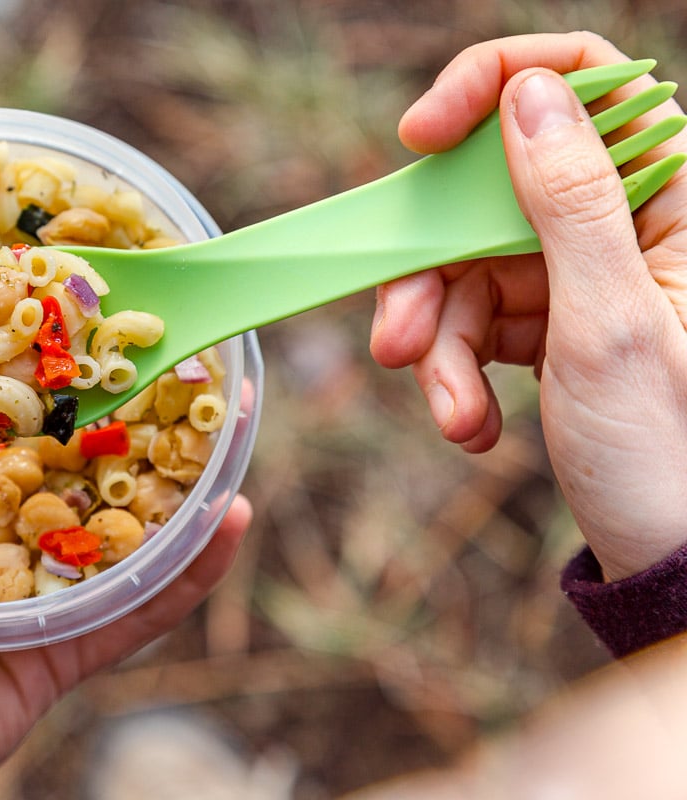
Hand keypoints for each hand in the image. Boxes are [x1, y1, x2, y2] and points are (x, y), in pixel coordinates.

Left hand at [0, 358, 250, 799]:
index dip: (12, 347)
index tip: (47, 282)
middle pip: (58, 452)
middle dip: (111, 397)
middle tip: (154, 333)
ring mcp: (25, 588)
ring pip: (113, 520)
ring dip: (175, 470)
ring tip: (224, 405)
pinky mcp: (56, 651)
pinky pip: (138, 610)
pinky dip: (191, 572)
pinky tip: (235, 515)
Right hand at [368, 32, 686, 579]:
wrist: (665, 553)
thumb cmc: (667, 449)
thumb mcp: (609, 324)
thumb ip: (567, 203)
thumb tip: (525, 96)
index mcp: (673, 195)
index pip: (582, 84)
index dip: (491, 87)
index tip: (419, 138)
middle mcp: (625, 220)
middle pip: (490, 192)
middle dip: (432, 272)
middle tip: (395, 340)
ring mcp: (582, 271)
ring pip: (466, 263)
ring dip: (436, 343)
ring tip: (451, 414)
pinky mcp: (548, 318)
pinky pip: (471, 316)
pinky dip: (454, 371)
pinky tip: (469, 423)